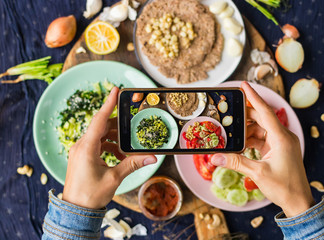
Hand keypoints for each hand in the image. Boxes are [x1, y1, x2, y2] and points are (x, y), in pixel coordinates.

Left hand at [62, 87, 156, 208]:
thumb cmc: (91, 195)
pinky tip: (119, 155)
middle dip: (118, 125)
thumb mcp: (114, 178)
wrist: (75, 210)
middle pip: (101, 126)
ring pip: (99, 135)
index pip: (99, 120)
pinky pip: (96, 144)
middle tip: (131, 125)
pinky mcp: (81, 156)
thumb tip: (151, 157)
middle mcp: (81, 146)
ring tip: (127, 148)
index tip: (115, 90)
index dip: (108, 104)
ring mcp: (80, 151)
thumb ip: (132, 164)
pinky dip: (109, 146)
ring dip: (114, 138)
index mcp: (86, 148)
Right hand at [211, 82, 313, 216]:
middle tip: (229, 113)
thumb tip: (215, 157)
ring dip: (246, 130)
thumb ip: (235, 162)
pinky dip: (251, 140)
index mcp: (281, 138)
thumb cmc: (284, 187)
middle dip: (245, 116)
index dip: (253, 97)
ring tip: (232, 132)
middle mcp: (283, 136)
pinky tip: (240, 144)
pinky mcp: (278, 150)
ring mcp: (281, 143)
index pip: (265, 111)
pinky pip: (262, 138)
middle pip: (261, 118)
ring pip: (261, 129)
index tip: (243, 85)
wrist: (298, 202)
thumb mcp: (257, 173)